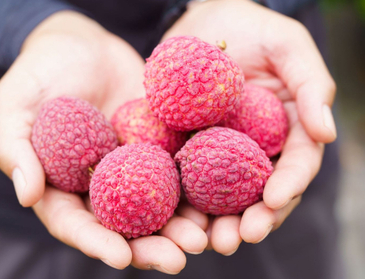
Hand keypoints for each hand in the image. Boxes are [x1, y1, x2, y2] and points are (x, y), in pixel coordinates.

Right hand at [0, 11, 206, 272]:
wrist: (80, 43)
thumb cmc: (39, 71)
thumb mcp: (14, 104)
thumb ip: (16, 149)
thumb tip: (27, 196)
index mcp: (61, 184)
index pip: (76, 223)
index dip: (97, 242)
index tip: (121, 258)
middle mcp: (98, 183)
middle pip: (122, 224)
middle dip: (149, 246)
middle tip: (176, 261)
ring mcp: (130, 165)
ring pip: (155, 204)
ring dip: (179, 225)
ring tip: (202, 239)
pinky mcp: (156, 144)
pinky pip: (176, 168)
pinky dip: (194, 185)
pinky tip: (215, 199)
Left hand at [163, 0, 335, 253]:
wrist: (198, 24)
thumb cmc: (248, 27)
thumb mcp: (286, 45)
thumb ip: (311, 83)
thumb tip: (328, 132)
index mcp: (287, 127)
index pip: (296, 164)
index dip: (289, 184)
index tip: (275, 201)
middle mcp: (256, 147)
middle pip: (260, 191)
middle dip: (253, 218)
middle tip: (238, 238)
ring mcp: (221, 151)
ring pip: (225, 195)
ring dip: (219, 221)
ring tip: (208, 241)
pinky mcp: (188, 149)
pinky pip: (187, 179)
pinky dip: (185, 202)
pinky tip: (176, 219)